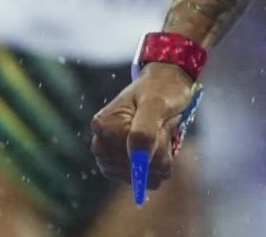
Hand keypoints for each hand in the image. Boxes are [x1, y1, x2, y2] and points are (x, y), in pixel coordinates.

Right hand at [89, 62, 197, 198]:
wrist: (164, 85)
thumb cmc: (161, 90)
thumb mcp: (156, 104)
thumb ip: (145, 130)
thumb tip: (138, 161)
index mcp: (104, 127)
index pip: (136, 156)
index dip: (158, 143)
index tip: (161, 121)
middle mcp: (101, 145)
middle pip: (139, 170)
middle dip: (159, 151)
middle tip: (161, 125)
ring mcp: (111, 159)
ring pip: (145, 177)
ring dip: (161, 156)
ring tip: (160, 132)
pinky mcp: (123, 168)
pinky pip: (148, 180)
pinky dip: (161, 165)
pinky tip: (160, 145)